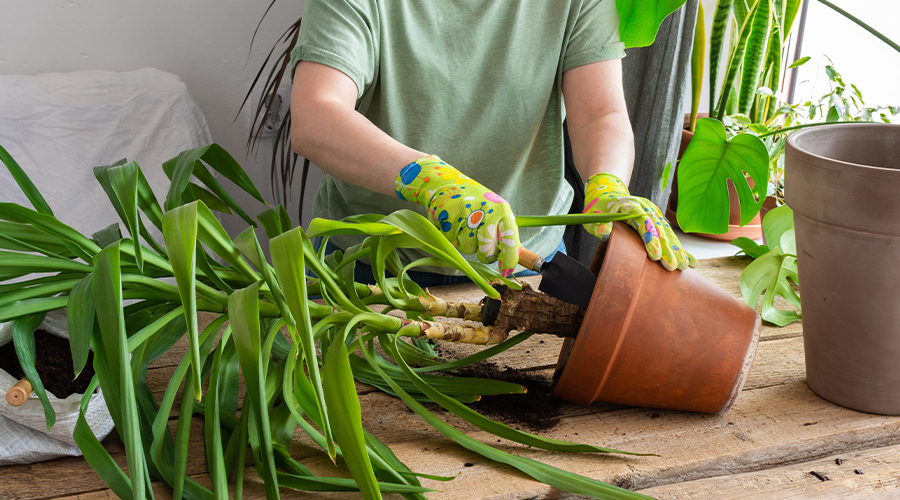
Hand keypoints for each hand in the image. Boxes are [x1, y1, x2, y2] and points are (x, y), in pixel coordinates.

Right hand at [395, 155, 520, 276]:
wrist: (446, 183)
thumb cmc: (474, 202)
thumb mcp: (494, 211)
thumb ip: (505, 233)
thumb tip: (519, 258)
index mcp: (503, 210)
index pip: (511, 240)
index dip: (509, 259)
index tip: (506, 271)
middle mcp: (488, 211)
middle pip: (488, 251)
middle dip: (483, 253)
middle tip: (478, 242)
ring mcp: (468, 214)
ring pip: (469, 249)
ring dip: (465, 244)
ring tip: (463, 226)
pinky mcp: (450, 217)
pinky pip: (452, 242)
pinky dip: (451, 237)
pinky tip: (452, 223)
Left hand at [583, 172, 694, 270]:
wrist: (608, 195)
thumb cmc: (598, 210)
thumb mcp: (593, 217)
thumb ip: (598, 225)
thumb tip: (604, 231)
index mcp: (630, 206)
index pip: (642, 222)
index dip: (649, 239)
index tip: (655, 256)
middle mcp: (646, 208)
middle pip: (658, 230)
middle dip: (667, 249)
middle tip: (673, 267)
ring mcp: (654, 214)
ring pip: (668, 233)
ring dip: (677, 250)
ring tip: (684, 267)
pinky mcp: (658, 220)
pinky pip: (670, 236)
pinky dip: (680, 249)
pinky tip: (691, 261)